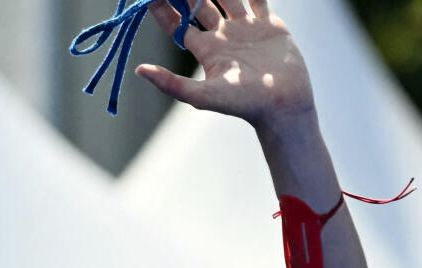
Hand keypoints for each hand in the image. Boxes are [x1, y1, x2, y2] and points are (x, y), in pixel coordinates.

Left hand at [137, 0, 315, 127]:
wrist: (283, 104)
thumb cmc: (242, 103)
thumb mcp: (201, 95)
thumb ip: (170, 83)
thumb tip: (138, 70)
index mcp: (205, 49)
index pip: (177, 24)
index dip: (163, 9)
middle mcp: (222, 36)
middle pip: (198, 6)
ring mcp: (245, 28)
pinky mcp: (269, 24)